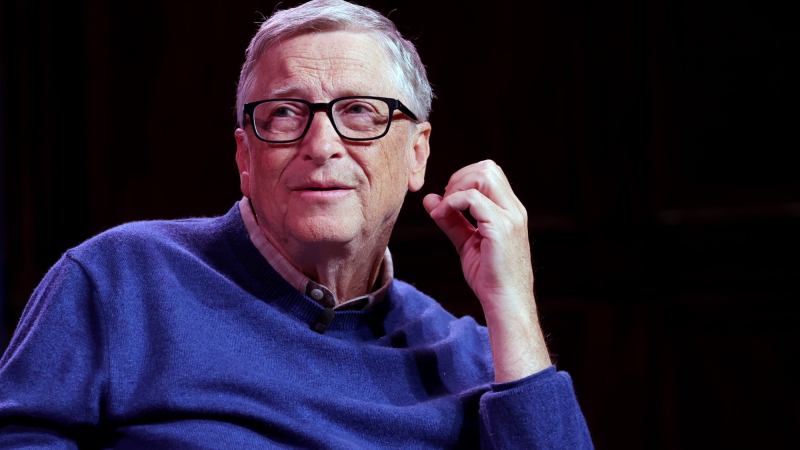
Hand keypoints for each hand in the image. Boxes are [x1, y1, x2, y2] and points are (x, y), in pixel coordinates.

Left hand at [423, 160, 550, 381]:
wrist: (505, 303)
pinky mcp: (500, 229)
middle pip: (488, 167)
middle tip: (445, 201)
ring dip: (457, 187)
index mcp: (510, 210)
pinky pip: (473, 199)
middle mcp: (514, 209)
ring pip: (484, 175)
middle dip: (460, 177)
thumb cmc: (489, 277)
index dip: (464, 178)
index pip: (490, 172)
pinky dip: (453, 202)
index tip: (447, 200)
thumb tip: (429, 200)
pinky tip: (443, 215)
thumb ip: (450, 220)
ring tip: (446, 209)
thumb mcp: (467, 242)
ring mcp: (510, 218)